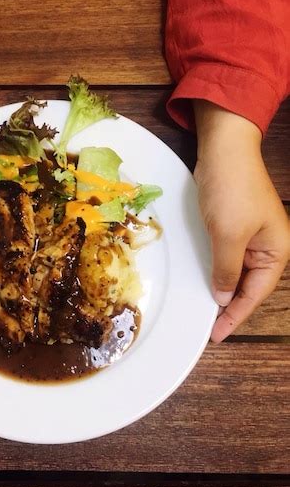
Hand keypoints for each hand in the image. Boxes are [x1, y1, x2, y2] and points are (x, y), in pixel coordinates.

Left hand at [194, 100, 289, 341]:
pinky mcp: (235, 226)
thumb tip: (224, 298)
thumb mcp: (228, 236)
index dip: (237, 315)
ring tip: (209, 312)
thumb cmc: (231, 192)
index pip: (256, 293)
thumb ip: (226, 271)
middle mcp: (269, 247)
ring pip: (239, 273)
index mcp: (277, 251)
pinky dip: (219, 271)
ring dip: (225, 289)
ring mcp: (252, 236)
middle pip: (250, 286)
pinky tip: (208, 282)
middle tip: (211, 328)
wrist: (223, 152)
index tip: (217, 334)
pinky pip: (229, 257)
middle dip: (232, 306)